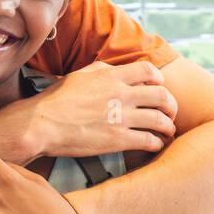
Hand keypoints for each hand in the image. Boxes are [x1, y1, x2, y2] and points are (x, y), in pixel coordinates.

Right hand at [27, 60, 177, 158]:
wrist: (41, 124)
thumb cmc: (56, 100)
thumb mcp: (79, 75)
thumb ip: (101, 70)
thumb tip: (115, 69)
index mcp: (112, 76)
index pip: (150, 71)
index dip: (159, 80)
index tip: (159, 87)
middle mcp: (121, 94)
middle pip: (162, 96)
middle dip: (171, 105)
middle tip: (170, 112)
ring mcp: (121, 117)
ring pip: (161, 120)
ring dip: (168, 126)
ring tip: (167, 131)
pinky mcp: (118, 140)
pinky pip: (150, 140)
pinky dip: (157, 143)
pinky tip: (154, 144)